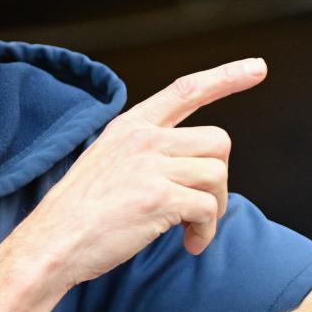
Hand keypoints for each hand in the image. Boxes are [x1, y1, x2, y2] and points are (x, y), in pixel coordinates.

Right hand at [19, 58, 266, 286]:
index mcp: (130, 126)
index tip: (257, 68)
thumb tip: (189, 163)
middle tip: (198, 206)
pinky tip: (186, 243)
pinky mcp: (158, 197)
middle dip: (217, 178)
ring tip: (188, 228)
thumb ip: (144, 151)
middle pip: (217, 141)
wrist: (54, 240)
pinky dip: (204, 232)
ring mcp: (150, 165)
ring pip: (217, 174)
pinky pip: (207, 210)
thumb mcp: (106, 159)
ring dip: (213, 209)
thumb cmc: (80, 209)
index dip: (225, 77)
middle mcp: (143, 138)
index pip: (185, 90)